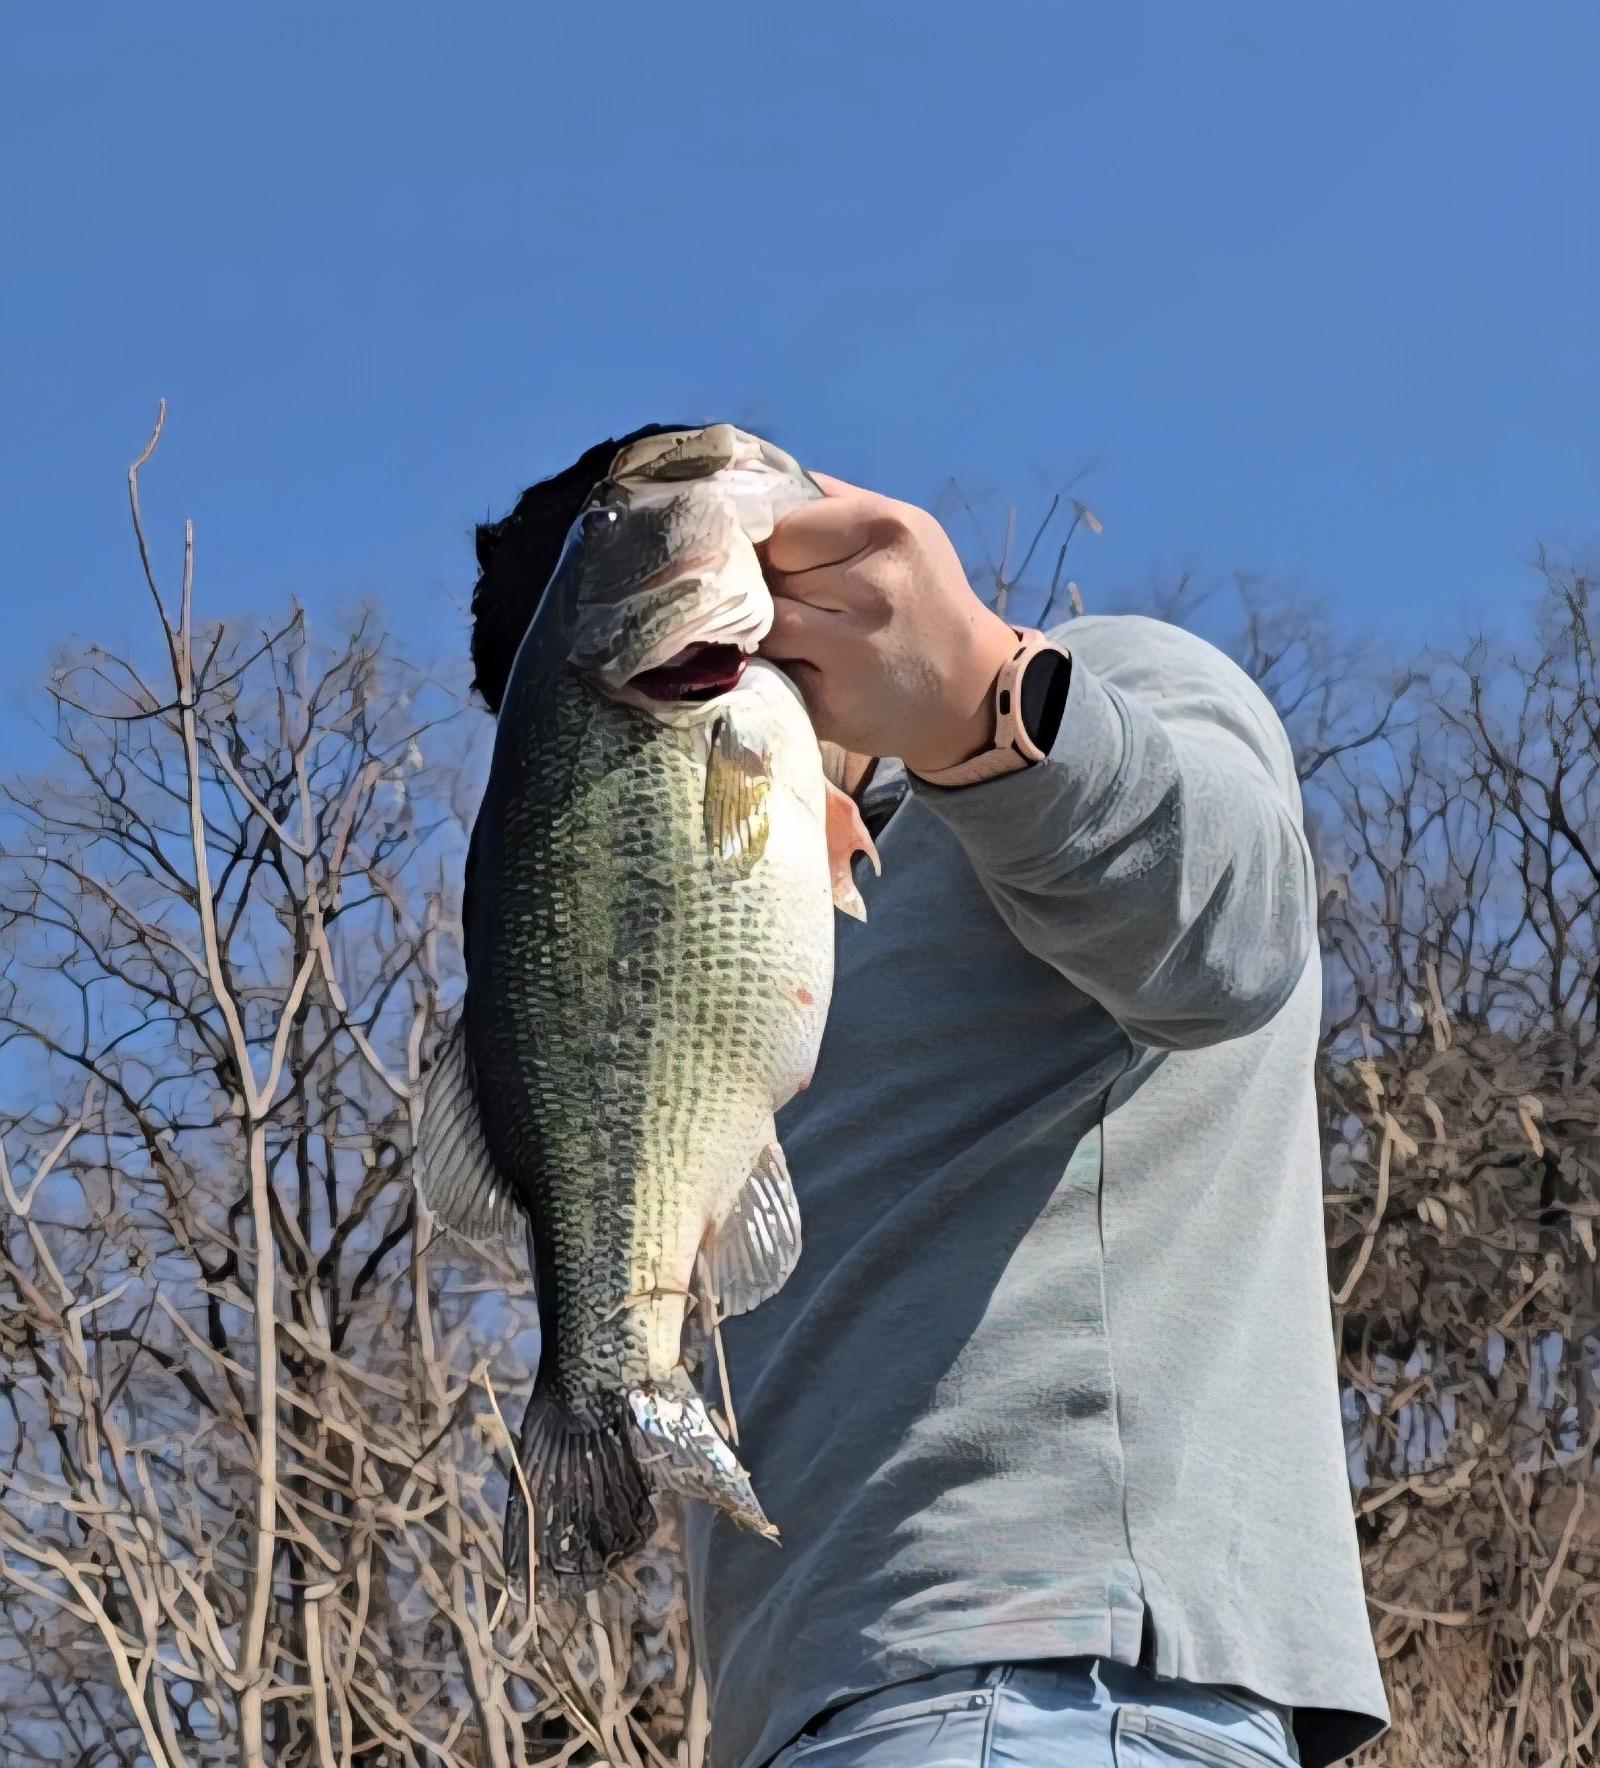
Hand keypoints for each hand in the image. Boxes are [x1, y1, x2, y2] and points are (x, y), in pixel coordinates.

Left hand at [756, 473, 1018, 777]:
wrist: (972, 690)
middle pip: (771, 576)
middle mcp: (873, 585)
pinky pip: (775, 671)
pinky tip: (814, 670)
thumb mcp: (902, 530)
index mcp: (887, 528)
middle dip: (779, 589)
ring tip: (811, 637)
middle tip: (817, 607)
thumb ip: (833, 501)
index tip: (799, 565)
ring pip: (767, 624)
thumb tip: (755, 477)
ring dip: (776, 631)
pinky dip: (783, 669)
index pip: (784, 528)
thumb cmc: (925, 599)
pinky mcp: (833, 700)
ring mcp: (852, 648)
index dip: (780, 548)